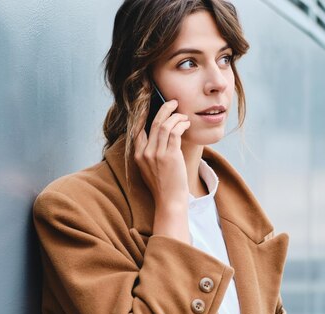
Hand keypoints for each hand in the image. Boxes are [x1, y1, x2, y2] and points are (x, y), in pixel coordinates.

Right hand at [134, 99, 191, 242]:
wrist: (169, 201)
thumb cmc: (164, 186)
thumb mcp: (150, 169)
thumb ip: (151, 153)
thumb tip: (160, 135)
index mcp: (138, 155)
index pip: (138, 128)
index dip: (144, 113)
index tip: (151, 103)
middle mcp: (145, 152)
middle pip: (154, 122)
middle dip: (165, 108)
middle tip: (173, 102)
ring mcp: (156, 154)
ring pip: (165, 125)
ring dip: (176, 117)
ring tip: (184, 116)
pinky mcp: (170, 156)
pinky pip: (175, 132)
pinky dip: (181, 125)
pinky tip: (186, 125)